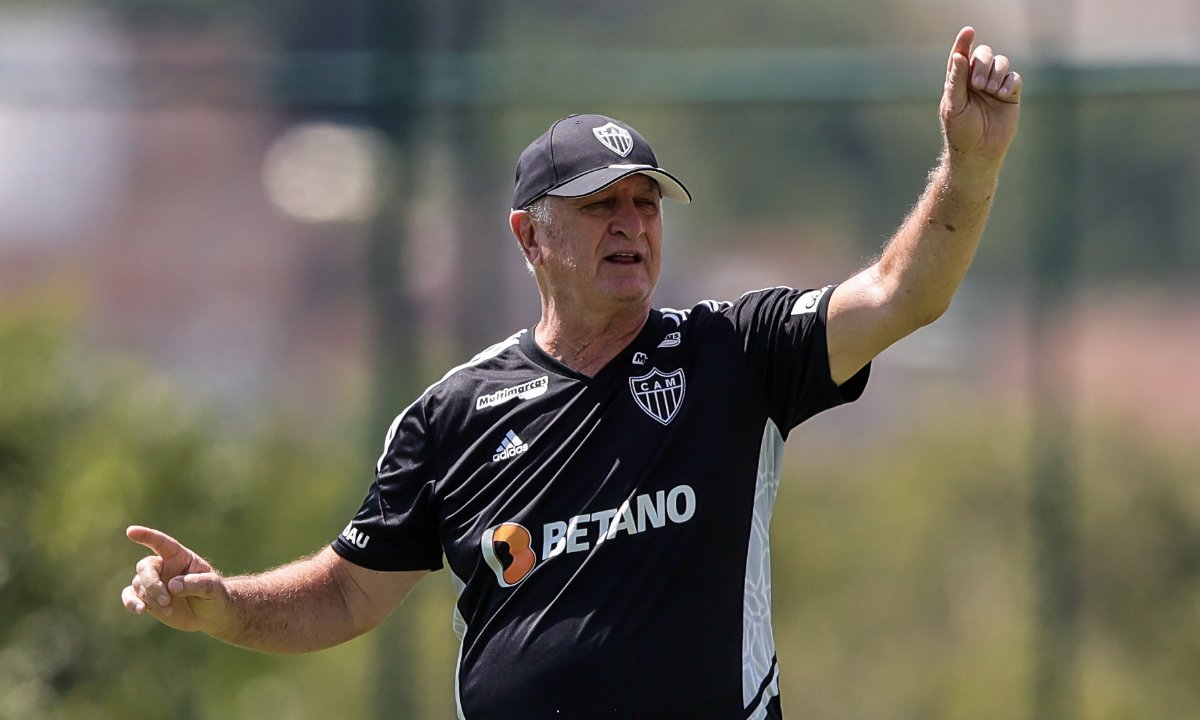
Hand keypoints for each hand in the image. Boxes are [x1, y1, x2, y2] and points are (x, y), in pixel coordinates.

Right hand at [121, 525, 231, 633]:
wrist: (210, 615)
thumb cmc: (215, 595)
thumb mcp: (213, 588)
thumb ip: (195, 584)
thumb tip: (172, 586)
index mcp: (180, 557)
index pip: (161, 543)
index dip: (147, 536)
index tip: (131, 531)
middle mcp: (164, 566)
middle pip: (146, 566)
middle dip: (152, 583)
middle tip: (166, 600)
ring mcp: (154, 582)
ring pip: (138, 583)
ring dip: (150, 598)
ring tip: (168, 609)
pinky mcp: (147, 598)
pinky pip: (130, 596)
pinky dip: (131, 602)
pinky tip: (140, 610)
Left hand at [940, 26, 1022, 162]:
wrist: (979, 152)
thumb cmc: (961, 131)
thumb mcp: (954, 105)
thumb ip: (956, 80)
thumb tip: (958, 55)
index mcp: (959, 81)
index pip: (961, 56)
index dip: (964, 42)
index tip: (969, 31)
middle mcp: (977, 80)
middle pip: (983, 54)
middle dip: (982, 63)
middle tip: (978, 84)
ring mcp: (994, 86)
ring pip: (1001, 62)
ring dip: (996, 72)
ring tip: (990, 90)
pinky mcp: (1010, 94)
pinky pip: (1014, 77)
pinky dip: (1008, 82)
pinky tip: (1002, 94)